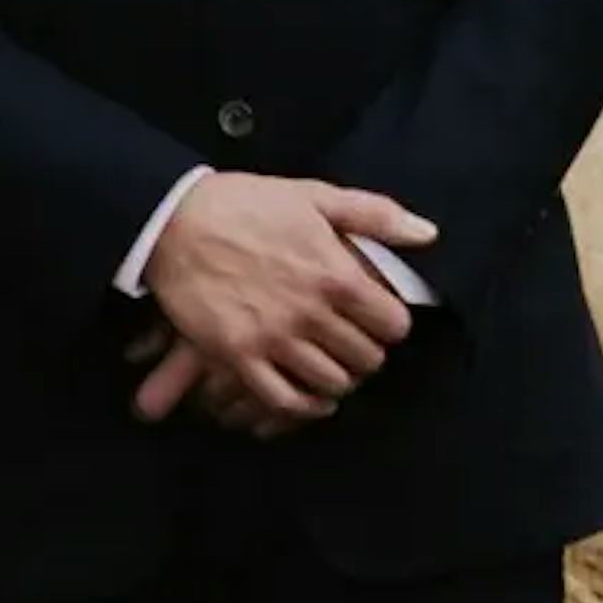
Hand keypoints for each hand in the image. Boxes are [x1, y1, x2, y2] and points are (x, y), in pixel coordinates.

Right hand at [139, 173, 437, 431]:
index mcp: (336, 274)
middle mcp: (310, 312)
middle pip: (366, 359)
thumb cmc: (245, 204)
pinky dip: (304, 407)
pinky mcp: (238, 356)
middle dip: (364, 352)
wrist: (174, 220)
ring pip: (331, 383)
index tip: (375, 320)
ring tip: (329, 365)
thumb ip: (374, 215)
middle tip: (350, 343)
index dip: (389, 324)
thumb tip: (428, 234)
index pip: (393, 325)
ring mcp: (274, 338)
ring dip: (337, 378)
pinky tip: (310, 397)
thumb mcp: (314, 196)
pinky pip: (284, 400)